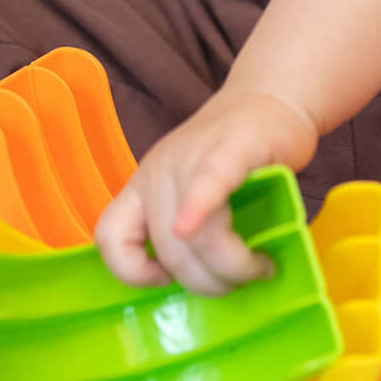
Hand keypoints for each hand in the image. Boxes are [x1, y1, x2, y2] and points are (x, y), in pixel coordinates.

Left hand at [94, 88, 320, 294]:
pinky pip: (209, 187)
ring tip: (260, 268)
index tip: (166, 282)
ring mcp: (190, 158)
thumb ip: (190, 231)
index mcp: (143, 187)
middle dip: (206, 281)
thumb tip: (205, 283)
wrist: (270, 97)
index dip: (131, 272)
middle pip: (168, 248)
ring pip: (196, 234)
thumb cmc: (235, 156)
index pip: (110, 235)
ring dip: (231, 267)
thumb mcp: (193, 192)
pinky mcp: (230, 149)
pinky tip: (235, 244)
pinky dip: (204, 214)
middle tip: (239, 282)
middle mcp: (158, 173)